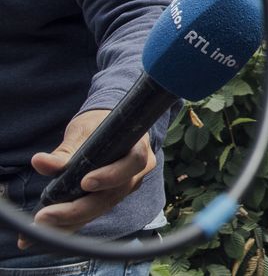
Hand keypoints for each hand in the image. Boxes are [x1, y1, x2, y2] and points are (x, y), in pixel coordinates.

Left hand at [25, 109, 154, 245]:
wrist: (107, 131)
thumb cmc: (97, 126)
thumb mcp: (83, 131)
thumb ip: (65, 150)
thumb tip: (40, 162)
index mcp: (138, 148)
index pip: (133, 162)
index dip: (112, 175)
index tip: (85, 182)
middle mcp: (136, 173)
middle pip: (114, 195)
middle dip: (79, 209)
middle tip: (46, 216)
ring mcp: (125, 189)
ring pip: (102, 208)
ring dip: (71, 220)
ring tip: (41, 225)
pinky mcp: (111, 200)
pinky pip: (94, 214)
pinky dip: (71, 223)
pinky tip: (49, 230)